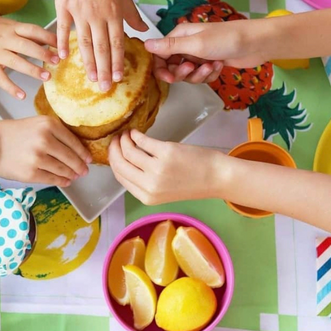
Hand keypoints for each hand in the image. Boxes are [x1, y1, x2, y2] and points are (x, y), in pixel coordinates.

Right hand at [0, 7, 58, 98]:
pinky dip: (11, 87)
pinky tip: (21, 95)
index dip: (49, 37)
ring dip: (33, 70)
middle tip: (57, 62)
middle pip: (28, 46)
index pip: (34, 30)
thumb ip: (20, 32)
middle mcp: (5, 39)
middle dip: (44, 54)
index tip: (61, 45)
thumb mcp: (3, 23)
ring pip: (17, 62)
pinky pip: (0, 78)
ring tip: (46, 77)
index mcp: (11, 27)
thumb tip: (40, 40)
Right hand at [0, 117, 91, 186]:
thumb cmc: (11, 133)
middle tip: (84, 170)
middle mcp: (45, 140)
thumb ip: (53, 132)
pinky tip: (65, 181)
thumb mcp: (34, 123)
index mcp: (48, 124)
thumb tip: (75, 148)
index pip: (73, 141)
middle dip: (80, 166)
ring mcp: (38, 158)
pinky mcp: (31, 173)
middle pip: (70, 157)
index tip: (88, 158)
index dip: (83, 152)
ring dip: (72, 175)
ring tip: (75, 176)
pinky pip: (52, 179)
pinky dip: (61, 181)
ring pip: (63, 170)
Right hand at [55, 0, 147, 90]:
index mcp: (113, 11)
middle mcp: (97, 14)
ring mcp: (78, 11)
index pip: (117, 43)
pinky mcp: (63, 5)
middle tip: (105, 87)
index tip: (119, 78)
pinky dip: (61, 43)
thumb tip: (143, 31)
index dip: (118, 62)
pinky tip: (62, 58)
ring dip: (87, 63)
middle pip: (101, 48)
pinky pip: (62, 29)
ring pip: (83, 42)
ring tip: (90, 78)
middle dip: (104, 69)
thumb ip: (131, 14)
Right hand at [108, 129, 224, 204]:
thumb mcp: (162, 191)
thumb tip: (125, 162)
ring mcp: (157, 169)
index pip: (120, 177)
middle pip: (119, 164)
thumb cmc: (192, 183)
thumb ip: (144, 182)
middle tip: (115, 140)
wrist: (216, 177)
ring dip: (124, 140)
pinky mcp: (166, 153)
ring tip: (127, 134)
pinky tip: (136, 133)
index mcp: (147, 197)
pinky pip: (143, 141)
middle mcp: (150, 185)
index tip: (113, 152)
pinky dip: (136, 135)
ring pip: (129, 151)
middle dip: (114, 149)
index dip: (113, 162)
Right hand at [145, 20, 269, 83]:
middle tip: (193, 70)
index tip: (169, 78)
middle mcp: (186, 45)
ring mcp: (198, 55)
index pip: (159, 55)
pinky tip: (219, 66)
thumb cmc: (227, 39)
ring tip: (211, 66)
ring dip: (198, 75)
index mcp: (180, 35)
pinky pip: (201, 76)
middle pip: (172, 66)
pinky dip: (209, 75)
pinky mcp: (209, 64)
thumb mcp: (196, 44)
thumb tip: (145, 44)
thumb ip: (170, 46)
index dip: (161, 68)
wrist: (257, 44)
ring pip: (187, 74)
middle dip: (182, 73)